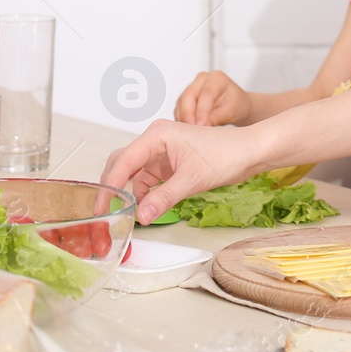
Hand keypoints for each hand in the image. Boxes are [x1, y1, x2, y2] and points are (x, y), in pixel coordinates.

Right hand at [98, 119, 253, 223]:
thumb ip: (164, 198)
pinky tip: (144, 208)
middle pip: (122, 163)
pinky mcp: (169, 162)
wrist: (248, 151)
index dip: (109, 185)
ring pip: (133, 172)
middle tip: (104, 212)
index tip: (101, 207)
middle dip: (112, 187)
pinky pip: (147, 178)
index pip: (123, 160)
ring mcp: (161, 151)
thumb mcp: (192, 180)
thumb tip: (141, 216)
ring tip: (123, 214)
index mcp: (157, 135)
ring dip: (128, 192)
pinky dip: (143, 193)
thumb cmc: (225, 155)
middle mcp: (155, 140)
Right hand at [174, 70, 251, 126]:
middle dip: (188, 115)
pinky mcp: (185, 99)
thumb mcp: (231, 111)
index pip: (205, 94)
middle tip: (191, 132)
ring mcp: (192, 88)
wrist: (236, 105)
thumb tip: (202, 125)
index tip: (201, 125)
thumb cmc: (236, 104)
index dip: (201, 110)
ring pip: (181, 103)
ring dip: (183, 119)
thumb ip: (217, 117)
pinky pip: (179, 109)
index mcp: (217, 78)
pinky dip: (181, 120)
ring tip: (189, 134)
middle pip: (188, 96)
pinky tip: (186, 130)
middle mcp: (202, 80)